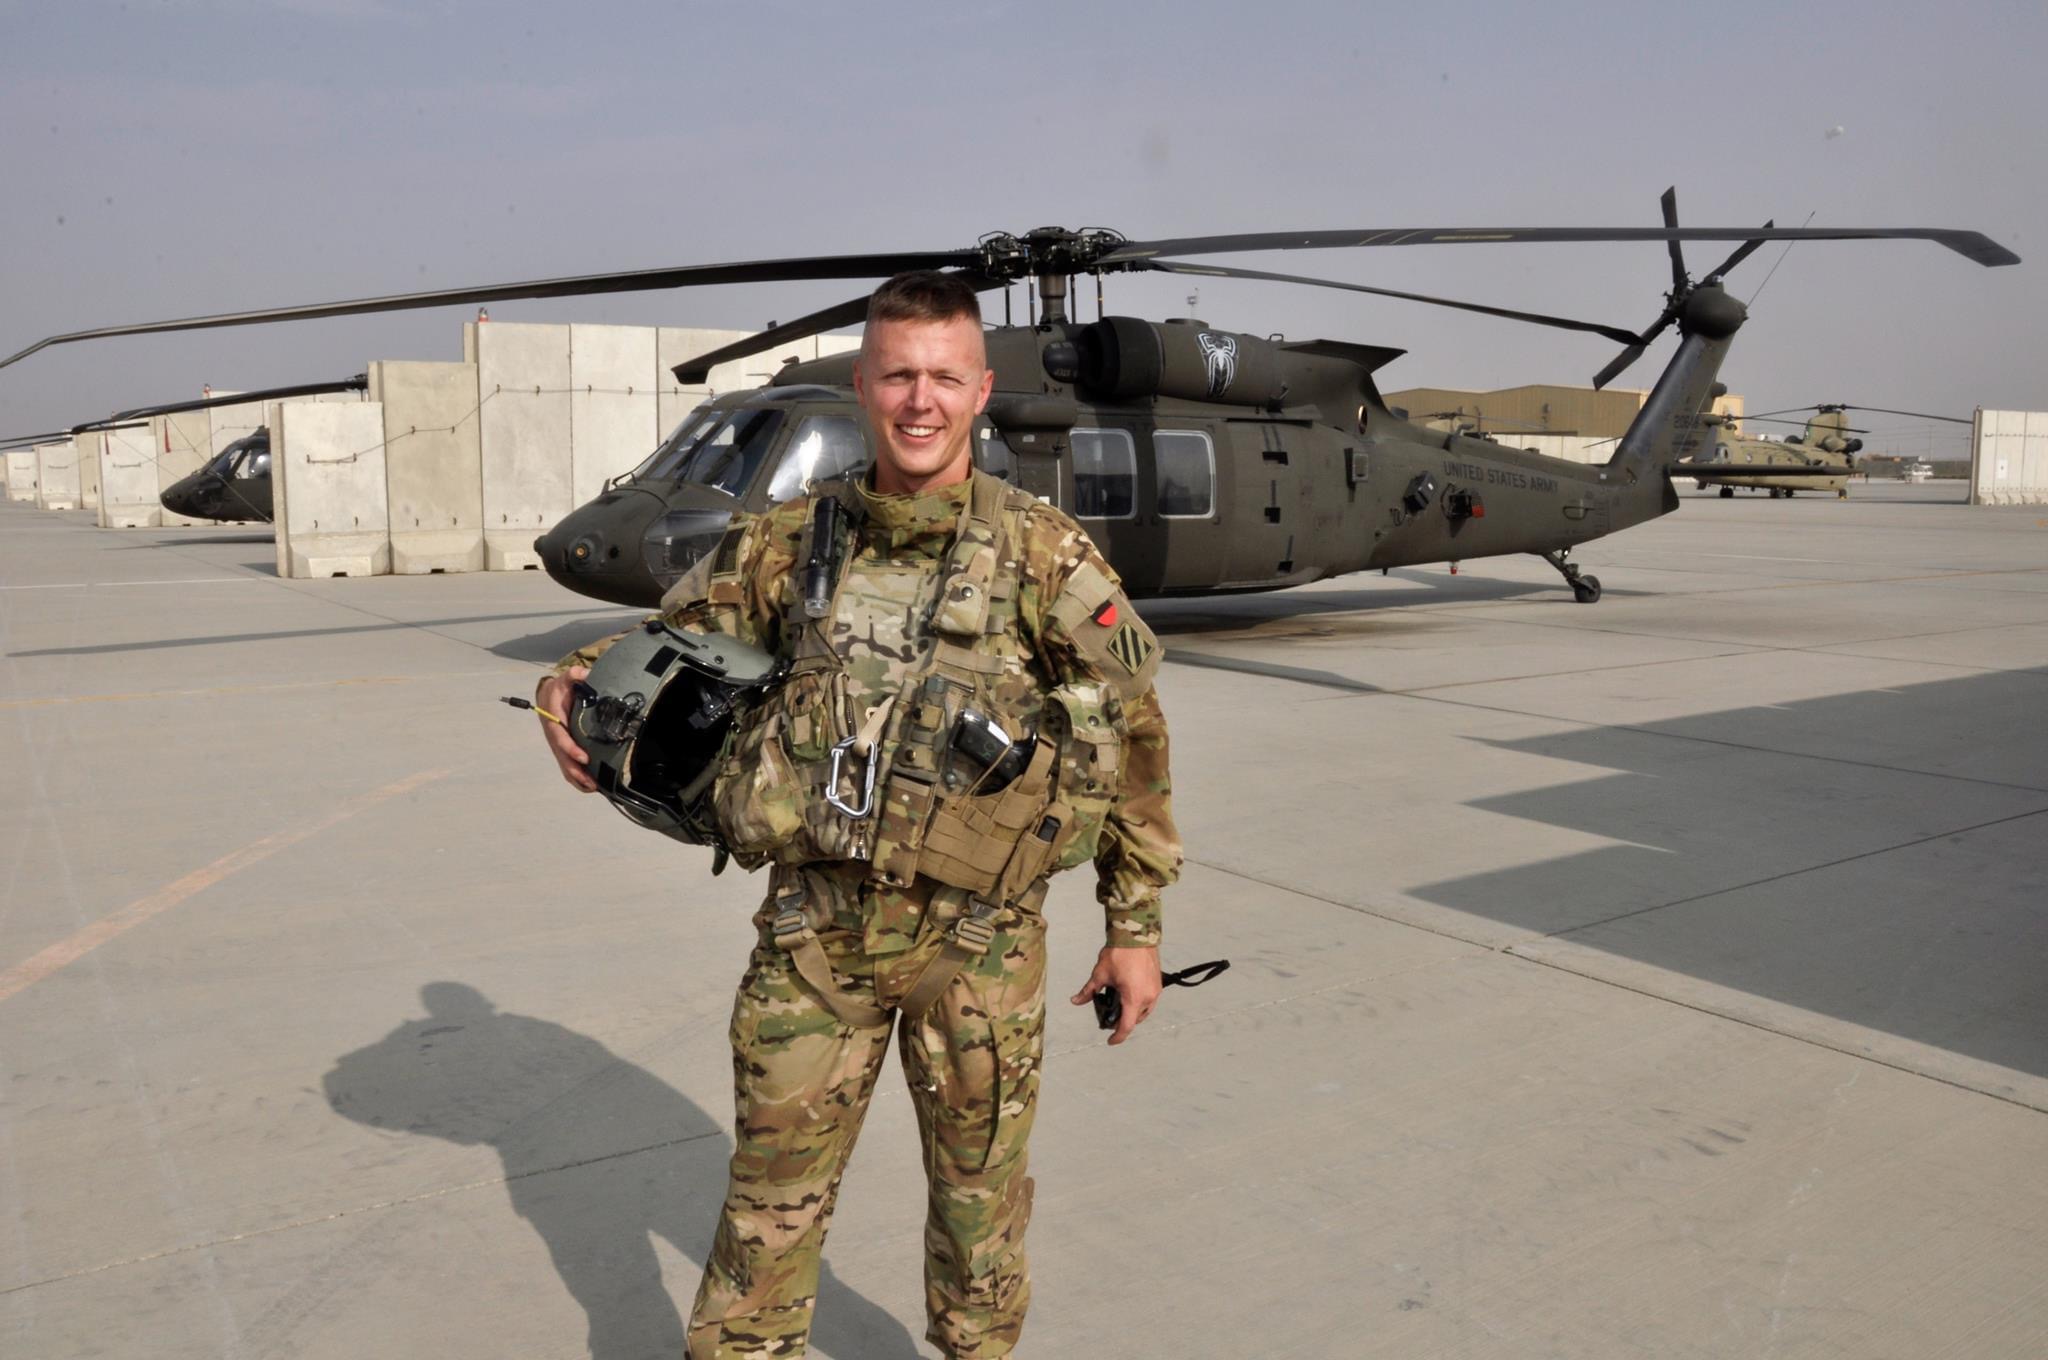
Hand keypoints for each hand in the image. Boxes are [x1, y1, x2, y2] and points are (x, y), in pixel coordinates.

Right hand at [537, 667, 595, 791]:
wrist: (548, 695)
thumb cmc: (560, 688)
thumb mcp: (566, 679)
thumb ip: (573, 674)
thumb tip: (581, 673)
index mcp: (553, 719)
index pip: (560, 737)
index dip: (570, 749)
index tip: (584, 757)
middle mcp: (554, 735)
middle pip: (562, 757)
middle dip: (576, 771)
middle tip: (591, 782)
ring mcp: (557, 744)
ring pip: (564, 765)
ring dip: (577, 778)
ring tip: (593, 788)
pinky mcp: (563, 749)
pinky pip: (567, 765)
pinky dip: (576, 778)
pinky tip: (590, 787)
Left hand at [1070, 945, 1161, 1045]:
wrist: (1136, 935)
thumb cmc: (1119, 954)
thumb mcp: (1100, 974)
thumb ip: (1089, 991)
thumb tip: (1076, 1000)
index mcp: (1133, 998)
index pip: (1126, 1026)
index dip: (1118, 1037)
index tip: (1111, 1041)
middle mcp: (1148, 997)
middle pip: (1136, 1019)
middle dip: (1124, 1022)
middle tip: (1111, 1018)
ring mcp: (1155, 990)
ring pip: (1145, 1010)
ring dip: (1133, 1012)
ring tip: (1120, 1005)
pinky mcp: (1158, 982)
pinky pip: (1150, 999)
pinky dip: (1140, 1002)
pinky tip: (1130, 994)